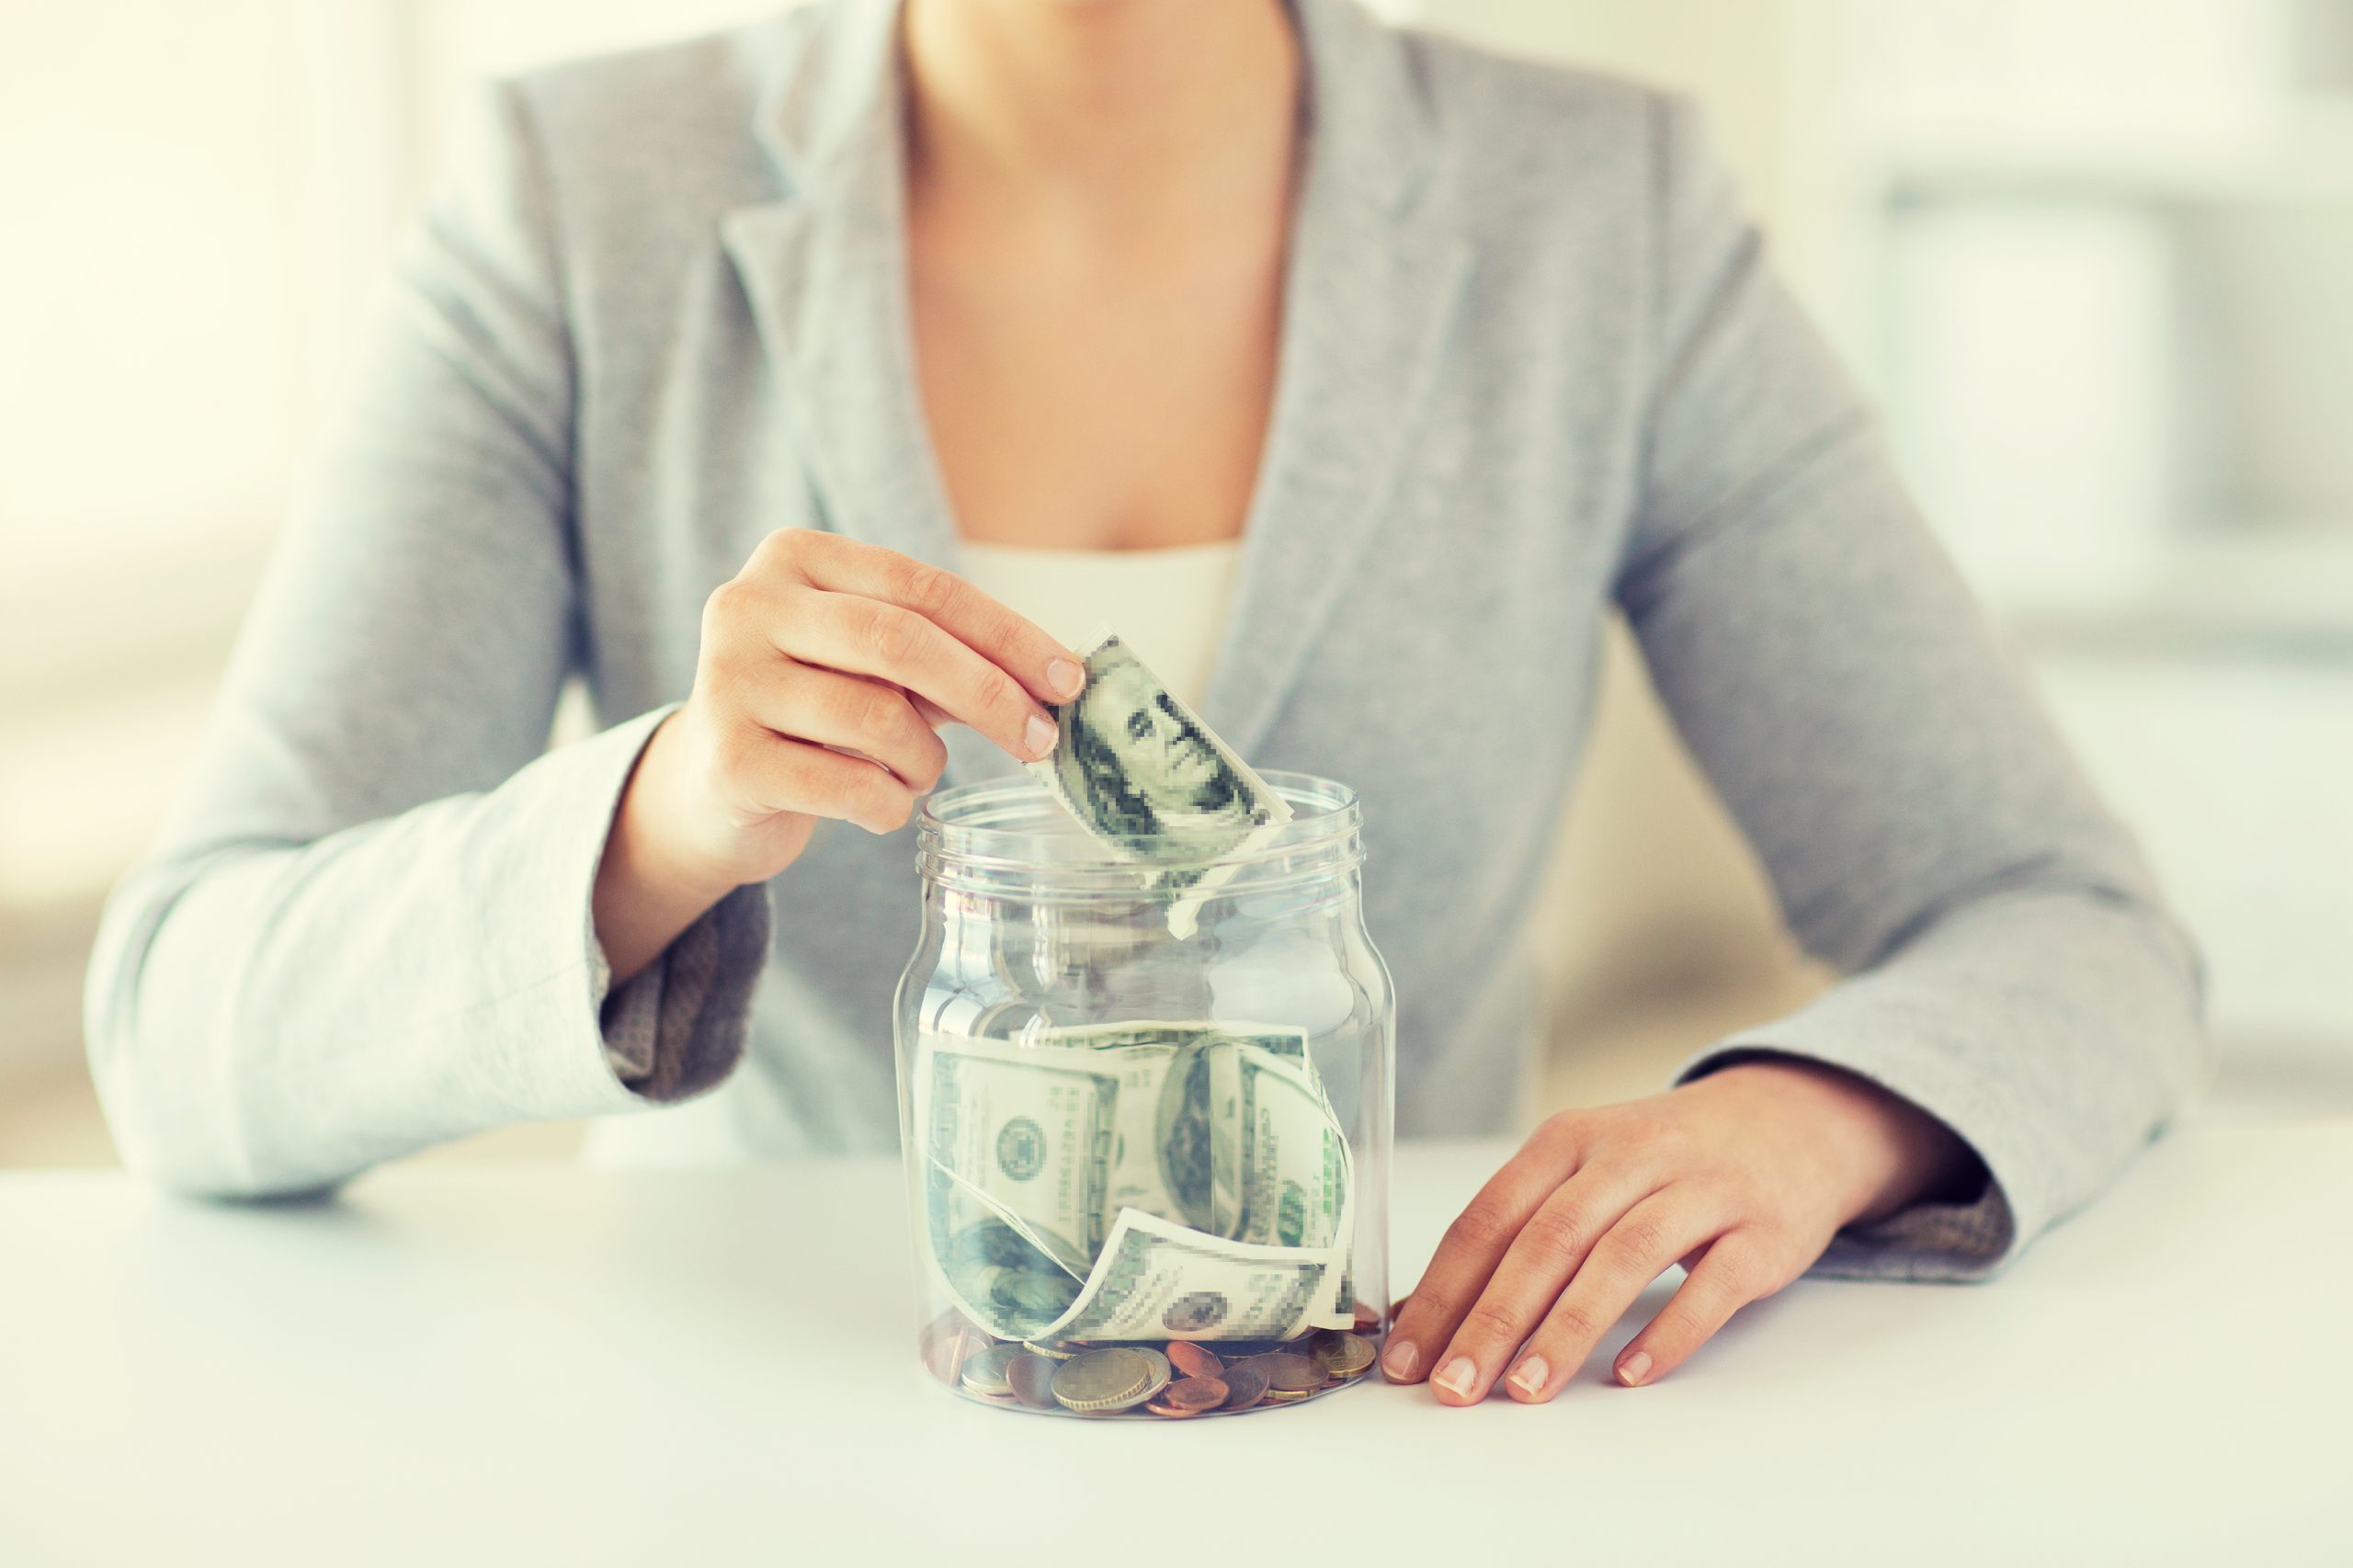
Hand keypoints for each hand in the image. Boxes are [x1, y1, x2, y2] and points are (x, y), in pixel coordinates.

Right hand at [593, 529, 1082, 978]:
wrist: (709, 787)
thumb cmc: (816, 714)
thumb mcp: (877, 667)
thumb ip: (951, 656)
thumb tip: (1059, 680)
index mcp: (794, 557)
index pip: (922, 586)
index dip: (1006, 634)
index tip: (1069, 680)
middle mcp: (748, 605)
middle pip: (900, 641)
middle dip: (989, 695)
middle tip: (1041, 741)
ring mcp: (728, 681)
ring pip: (876, 719)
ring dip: (923, 760)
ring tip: (914, 772)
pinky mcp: (727, 759)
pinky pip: (848, 786)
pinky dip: (888, 804)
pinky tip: (879, 804)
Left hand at [1383, 1057, 1973, 1404]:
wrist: (1793, 1120)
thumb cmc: (1665, 1161)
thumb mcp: (1588, 1167)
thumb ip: (1519, 1229)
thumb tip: (1428, 1313)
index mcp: (1570, 1139)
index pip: (1489, 1216)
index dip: (1443, 1288)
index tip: (1406, 1356)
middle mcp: (1631, 1154)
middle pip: (1547, 1239)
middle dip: (1492, 1319)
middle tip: (1454, 1386)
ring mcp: (1701, 1189)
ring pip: (1623, 1256)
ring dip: (1568, 1328)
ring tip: (1527, 1390)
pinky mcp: (1763, 1231)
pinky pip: (1712, 1284)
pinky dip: (1669, 1330)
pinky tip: (1631, 1373)